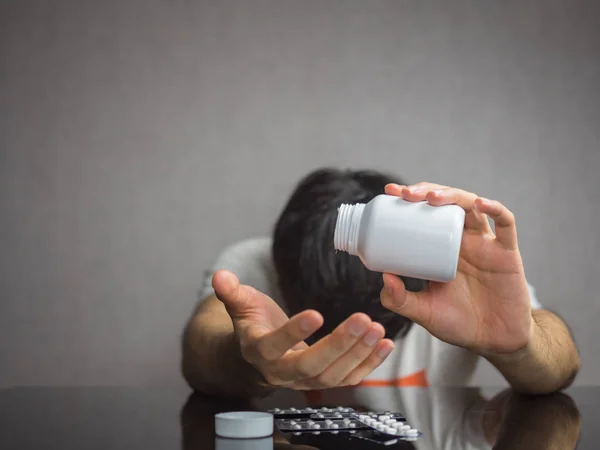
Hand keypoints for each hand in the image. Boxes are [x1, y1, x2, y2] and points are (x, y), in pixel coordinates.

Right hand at [212, 270, 394, 389]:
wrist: (257, 355)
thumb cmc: (252, 325)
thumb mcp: (240, 305)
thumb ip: (232, 293)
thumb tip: (220, 276)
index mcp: (259, 351)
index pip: (274, 346)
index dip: (294, 332)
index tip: (316, 313)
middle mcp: (281, 372)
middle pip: (311, 366)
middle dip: (339, 344)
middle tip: (363, 320)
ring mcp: (305, 381)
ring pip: (333, 376)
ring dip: (359, 354)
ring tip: (378, 328)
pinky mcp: (324, 381)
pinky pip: (348, 379)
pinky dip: (369, 364)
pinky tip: (385, 345)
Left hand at [380, 182, 533, 354]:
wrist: (494, 342)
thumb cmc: (458, 324)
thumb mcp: (423, 312)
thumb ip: (401, 300)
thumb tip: (383, 277)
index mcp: (440, 248)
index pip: (424, 215)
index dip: (409, 200)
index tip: (390, 192)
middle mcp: (462, 240)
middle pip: (446, 203)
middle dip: (426, 192)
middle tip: (406, 194)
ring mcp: (485, 244)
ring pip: (471, 206)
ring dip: (452, 195)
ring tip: (432, 197)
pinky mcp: (507, 253)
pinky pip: (506, 224)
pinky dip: (496, 208)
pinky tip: (480, 204)